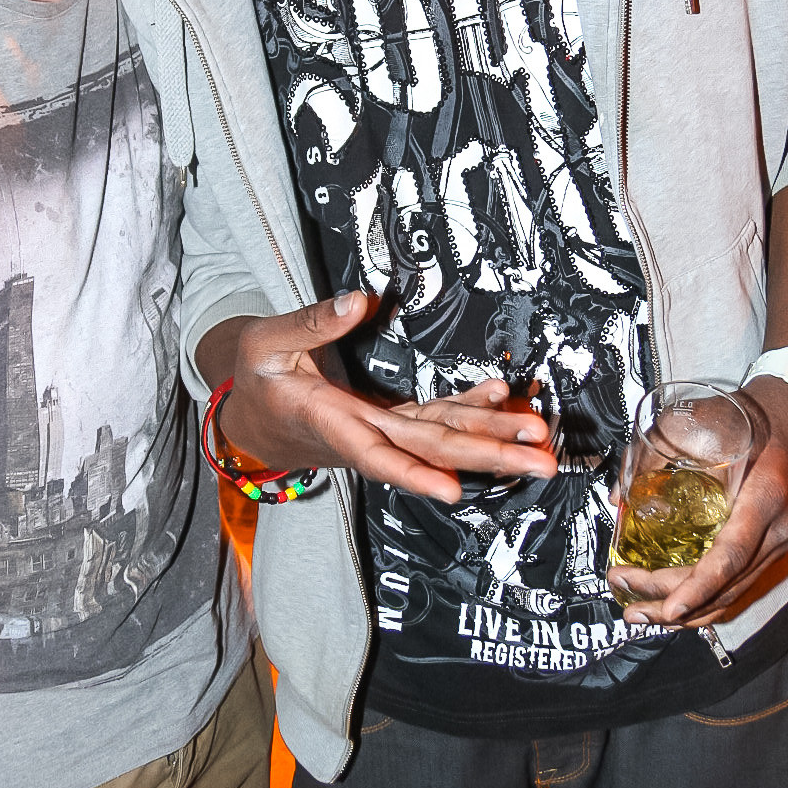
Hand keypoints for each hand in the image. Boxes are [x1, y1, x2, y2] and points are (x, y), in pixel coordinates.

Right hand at [218, 292, 557, 504]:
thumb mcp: (264, 345)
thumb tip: (358, 300)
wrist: (249, 417)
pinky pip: (436, 420)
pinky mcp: (389, 421)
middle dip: (488, 455)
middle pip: (432, 450)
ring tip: (538, 436)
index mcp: (329, 422)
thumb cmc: (256, 380)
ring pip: (442, 438)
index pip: (378, 454)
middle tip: (538, 458)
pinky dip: (471, 411)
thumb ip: (309, 323)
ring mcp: (381, 430)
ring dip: (492, 439)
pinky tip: (502, 398)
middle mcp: (364, 434)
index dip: (415, 472)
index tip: (452, 487)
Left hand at [607, 377, 787, 627]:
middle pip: (727, 583)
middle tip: (628, 600)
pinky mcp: (773, 551)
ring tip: (640, 613)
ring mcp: (781, 544)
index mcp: (765, 495)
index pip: (732, 554)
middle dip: (674, 600)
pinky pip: (739, 588)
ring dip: (686, 612)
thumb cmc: (738, 420)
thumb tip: (617, 500)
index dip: (700, 585)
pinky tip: (673, 610)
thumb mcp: (695, 427)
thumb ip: (654, 459)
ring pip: (733, 594)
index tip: (670, 607)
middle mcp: (779, 528)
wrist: (782, 420)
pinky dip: (705, 603)